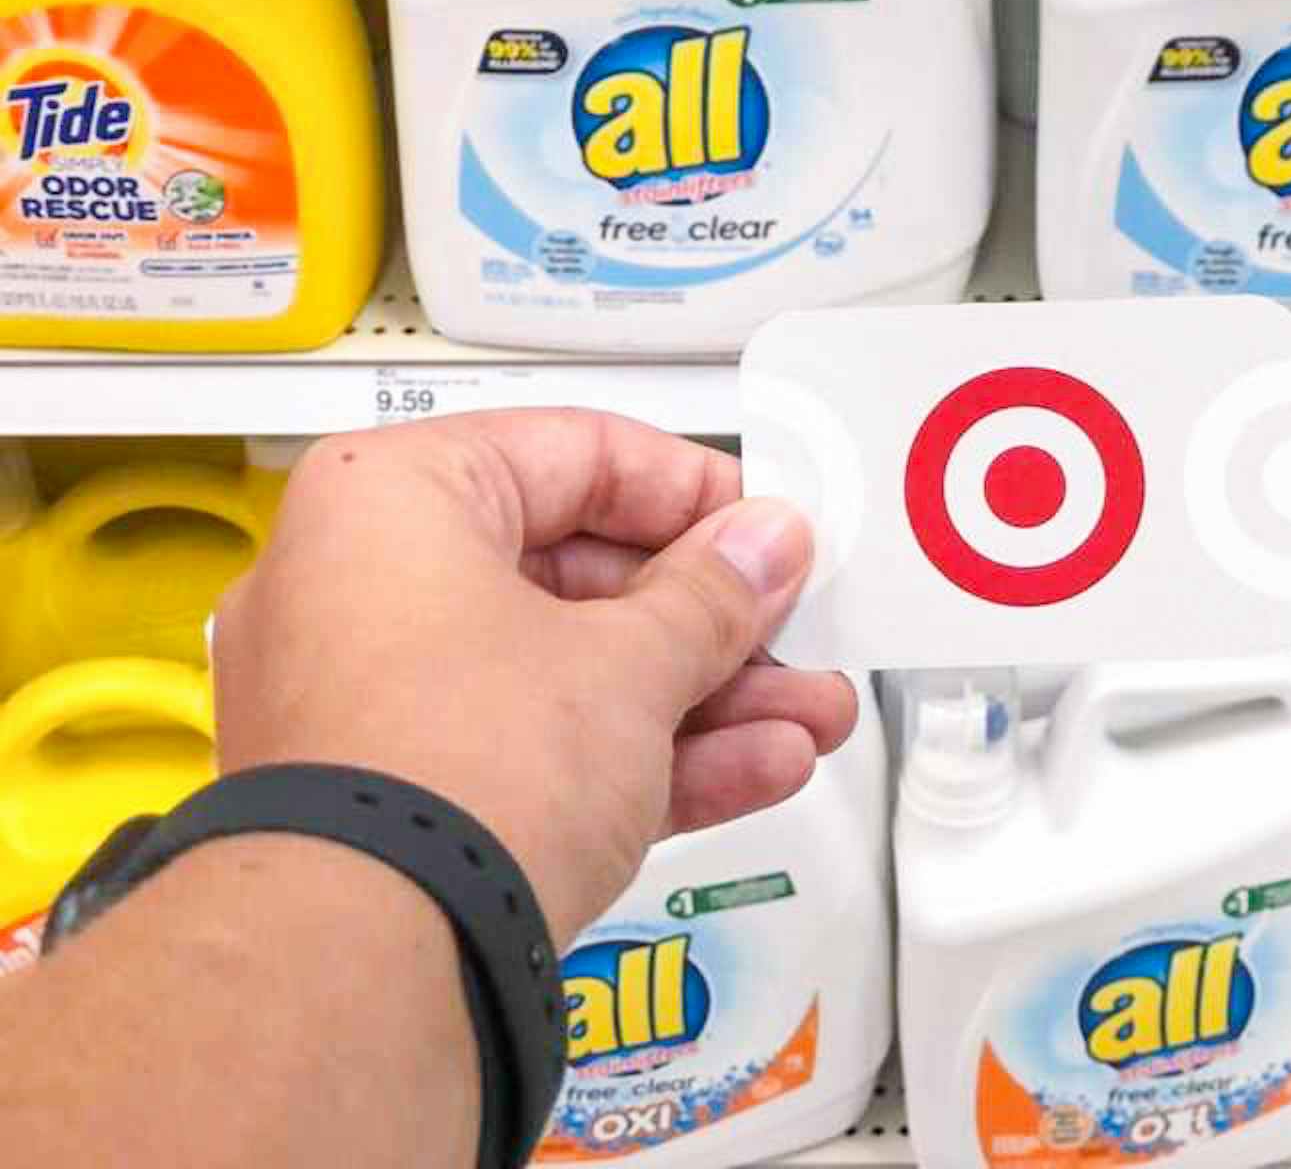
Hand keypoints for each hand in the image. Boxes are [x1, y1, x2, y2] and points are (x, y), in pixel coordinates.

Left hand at [209, 409, 855, 942]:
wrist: (371, 963)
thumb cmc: (454, 774)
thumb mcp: (629, 662)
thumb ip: (714, 595)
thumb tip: (763, 548)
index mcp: (388, 501)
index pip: (573, 454)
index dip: (693, 492)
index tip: (766, 531)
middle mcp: (356, 589)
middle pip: (576, 575)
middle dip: (711, 618)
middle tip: (791, 628)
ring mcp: (372, 703)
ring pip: (567, 674)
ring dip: (700, 697)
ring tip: (805, 715)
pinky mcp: (401, 800)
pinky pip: (537, 749)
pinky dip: (640, 756)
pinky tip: (754, 767)